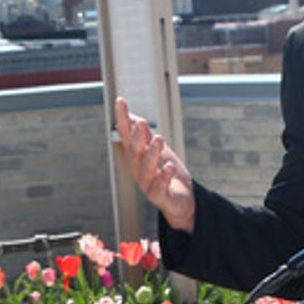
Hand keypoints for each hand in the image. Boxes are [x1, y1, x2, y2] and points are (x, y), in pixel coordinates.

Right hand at [113, 97, 195, 232]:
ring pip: (146, 168)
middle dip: (137, 137)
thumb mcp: (158, 152)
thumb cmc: (168, 175)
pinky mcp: (159, 197)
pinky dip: (164, 177)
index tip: (120, 101)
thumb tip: (133, 117)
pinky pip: (159, 187)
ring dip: (152, 153)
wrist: (182, 201)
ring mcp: (148, 184)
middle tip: (142, 122)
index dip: (123, 119)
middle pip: (135, 152)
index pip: (128, 135)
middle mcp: (139, 169)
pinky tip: (169, 167)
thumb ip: (146, 137)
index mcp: (138, 157)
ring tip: (159, 139)